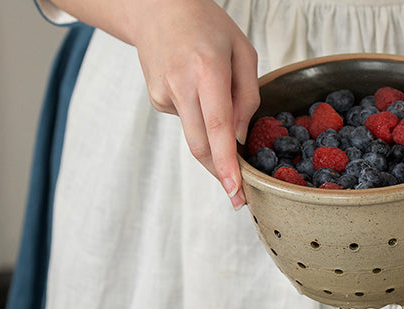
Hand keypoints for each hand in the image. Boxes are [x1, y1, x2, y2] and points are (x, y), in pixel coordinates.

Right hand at [118, 0, 258, 208]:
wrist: (157, 8)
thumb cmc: (206, 26)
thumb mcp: (242, 51)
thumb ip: (247, 95)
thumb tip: (240, 137)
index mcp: (206, 69)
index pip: (218, 127)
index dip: (226, 164)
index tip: (234, 190)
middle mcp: (181, 84)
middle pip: (201, 145)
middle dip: (221, 173)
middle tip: (238, 195)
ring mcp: (163, 93)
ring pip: (193, 136)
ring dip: (212, 141)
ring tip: (216, 97)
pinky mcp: (156, 99)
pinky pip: (186, 120)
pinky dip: (198, 114)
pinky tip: (195, 86)